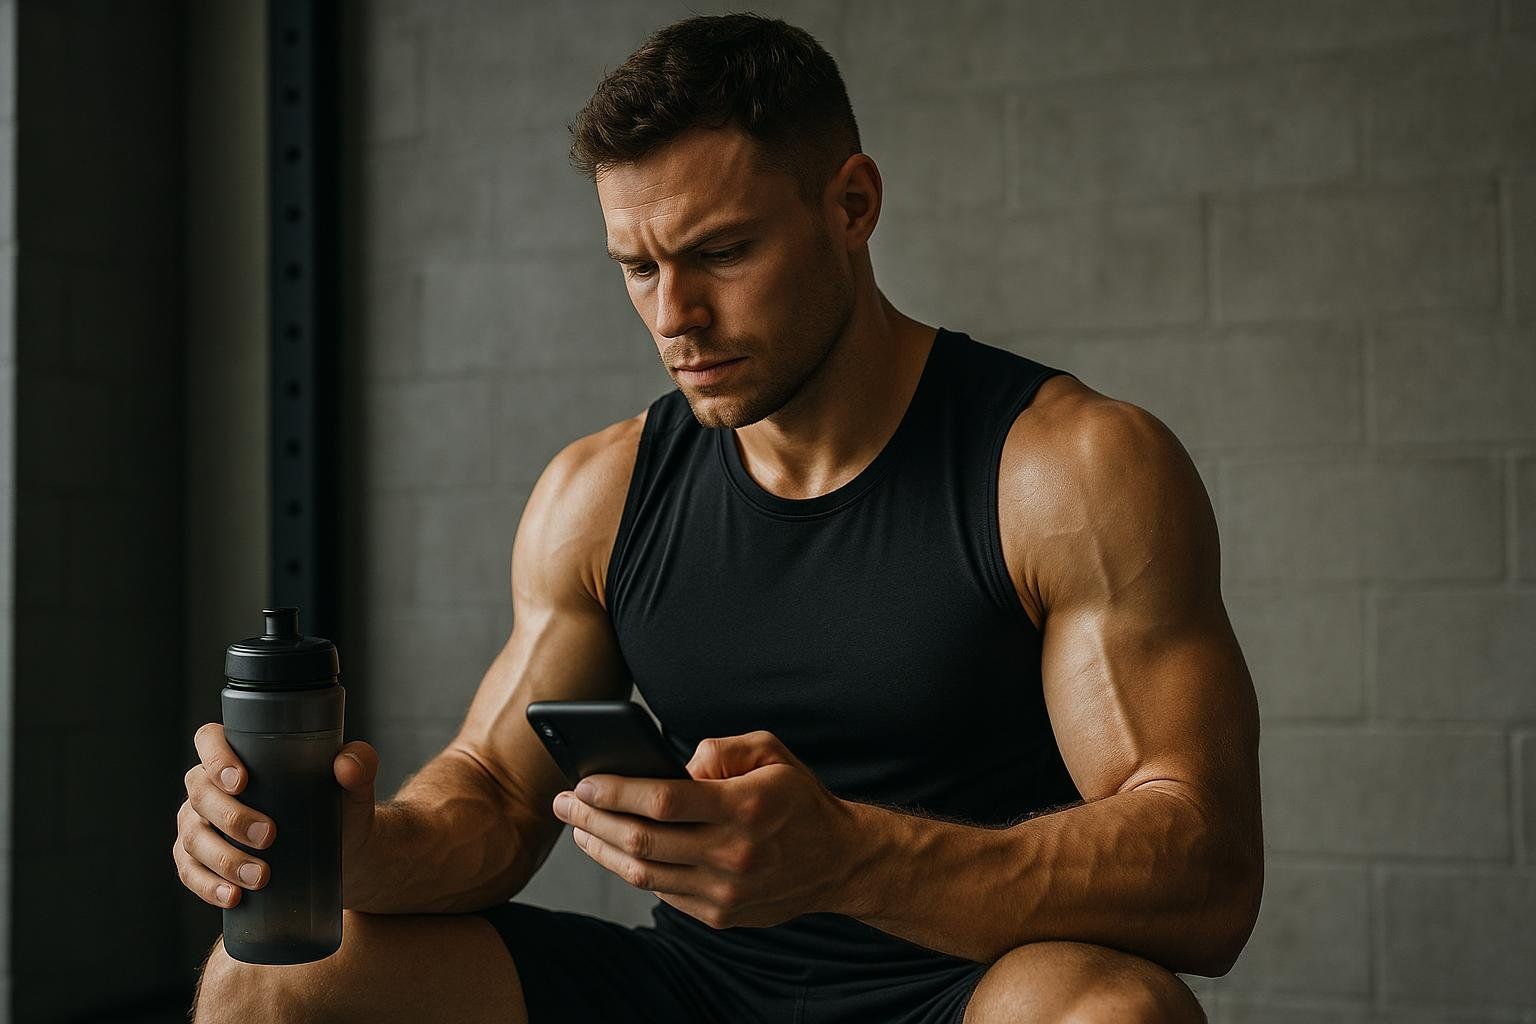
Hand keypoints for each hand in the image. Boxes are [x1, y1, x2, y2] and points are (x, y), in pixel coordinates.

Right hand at [173, 722, 379, 907]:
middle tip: (269, 836)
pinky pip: (189, 872)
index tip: (242, 781)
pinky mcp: (199, 861)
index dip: (216, 757)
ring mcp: (201, 824)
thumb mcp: (354, 787)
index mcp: (241, 755)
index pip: (209, 740)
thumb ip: (360, 765)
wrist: (345, 854)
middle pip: (200, 793)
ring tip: (261, 877)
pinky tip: (233, 896)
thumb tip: (346, 765)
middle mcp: (211, 787)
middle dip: (231, 817)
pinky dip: (208, 886)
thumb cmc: (340, 808)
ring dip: (224, 859)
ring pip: (193, 836)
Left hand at [551, 730, 858, 928]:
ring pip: (642, 874)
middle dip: (592, 818)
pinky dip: (632, 870)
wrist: (839, 861)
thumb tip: (670, 766)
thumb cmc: (798, 798)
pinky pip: (662, 892)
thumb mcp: (770, 752)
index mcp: (744, 808)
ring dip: (601, 849)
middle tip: (563, 802)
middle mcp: (733, 854)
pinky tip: (614, 849)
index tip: (584, 780)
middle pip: (641, 841)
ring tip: (579, 826)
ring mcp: (724, 892)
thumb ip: (719, 748)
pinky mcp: (719, 915)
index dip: (615, 791)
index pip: (662, 800)